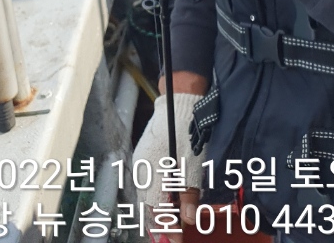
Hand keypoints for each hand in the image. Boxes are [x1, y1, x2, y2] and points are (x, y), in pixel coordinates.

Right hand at [133, 92, 203, 228]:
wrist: (180, 104)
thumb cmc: (188, 133)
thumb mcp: (193, 167)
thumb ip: (189, 195)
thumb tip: (188, 220)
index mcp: (154, 173)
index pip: (156, 211)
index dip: (166, 228)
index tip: (177, 240)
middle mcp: (142, 169)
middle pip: (147, 206)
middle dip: (159, 223)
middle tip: (173, 235)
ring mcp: (140, 161)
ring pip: (144, 195)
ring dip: (156, 211)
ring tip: (170, 221)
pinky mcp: (142, 155)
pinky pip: (144, 182)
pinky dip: (154, 195)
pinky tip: (165, 199)